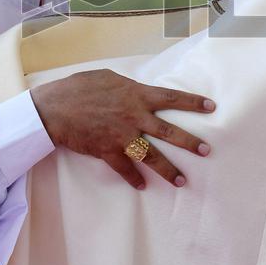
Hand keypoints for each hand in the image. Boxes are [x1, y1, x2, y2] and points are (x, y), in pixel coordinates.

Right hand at [31, 69, 215, 189]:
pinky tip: (142, 186)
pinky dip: (133, 178)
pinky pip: (125, 168)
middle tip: (206, 151)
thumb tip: (139, 89)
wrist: (54, 108)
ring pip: (151, 156)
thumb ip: (128, 86)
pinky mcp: (107, 151)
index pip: (171, 98)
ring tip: (182, 181)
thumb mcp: (108, 78)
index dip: (193, 102)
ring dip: (168, 170)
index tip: (211, 107)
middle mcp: (134, 116)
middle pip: (168, 131)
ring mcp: (122, 136)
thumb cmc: (79, 88)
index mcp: (136, 95)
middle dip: (189, 142)